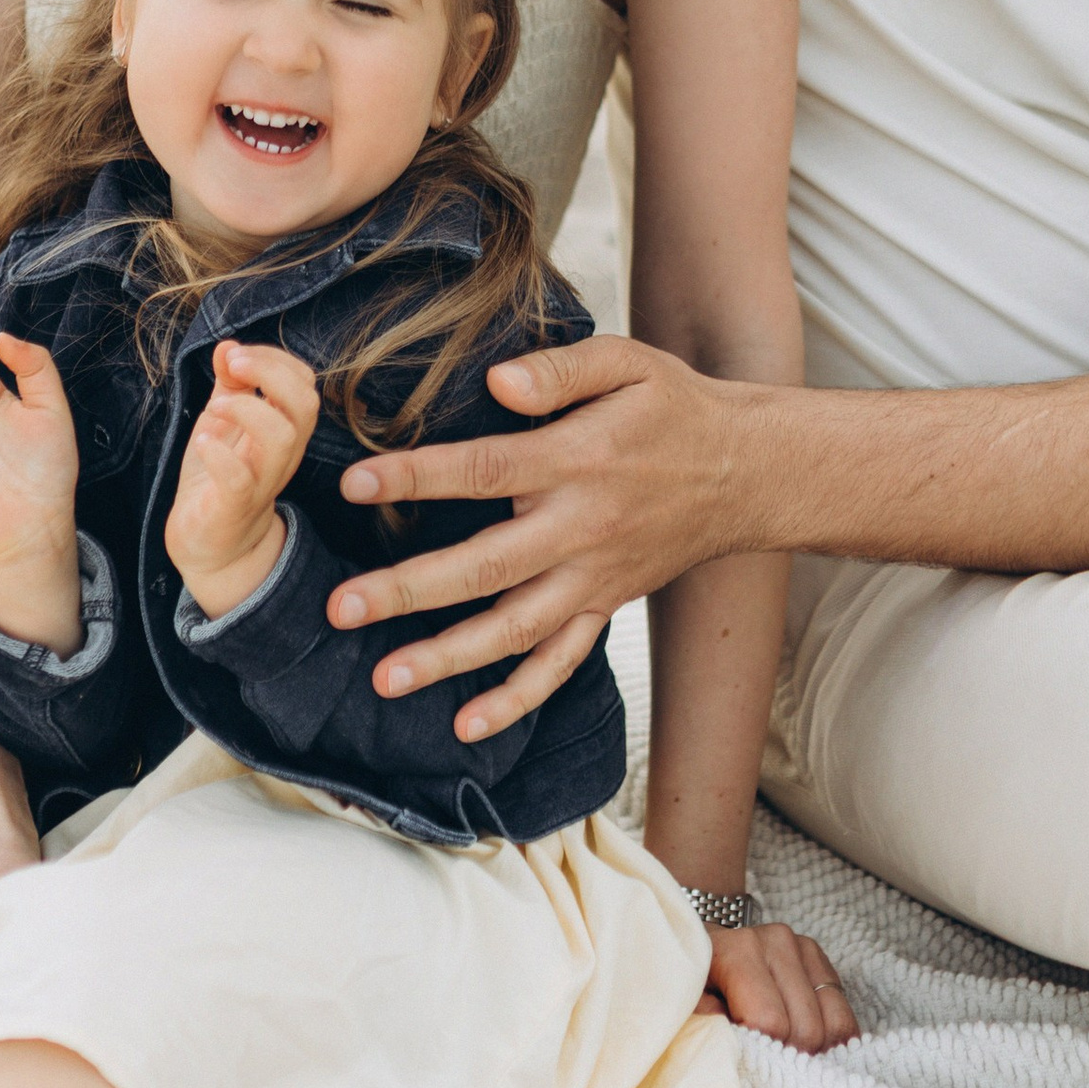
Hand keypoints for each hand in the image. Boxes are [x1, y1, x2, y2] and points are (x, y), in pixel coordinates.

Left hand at [168, 341, 318, 615]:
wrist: (211, 548)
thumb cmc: (220, 480)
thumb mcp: (222, 422)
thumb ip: (229, 384)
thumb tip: (228, 345)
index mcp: (283, 428)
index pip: (303, 382)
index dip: (275, 358)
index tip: (235, 354)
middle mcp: (282, 454)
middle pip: (304, 404)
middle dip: (271, 372)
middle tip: (234, 364)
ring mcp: (261, 481)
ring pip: (281, 437)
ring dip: (248, 408)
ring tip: (217, 407)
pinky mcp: (234, 507)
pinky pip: (240, 480)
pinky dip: (220, 454)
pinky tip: (203, 442)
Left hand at [332, 334, 762, 738]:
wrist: (746, 472)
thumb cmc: (674, 409)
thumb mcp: (628, 364)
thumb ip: (561, 370)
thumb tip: (498, 381)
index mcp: (576, 462)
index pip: (483, 469)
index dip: (417, 477)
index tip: (354, 483)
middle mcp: (580, 529)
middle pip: (484, 566)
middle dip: (408, 590)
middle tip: (342, 607)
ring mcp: (593, 578)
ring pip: (514, 629)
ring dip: (448, 658)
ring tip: (386, 678)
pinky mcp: (604, 605)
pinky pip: (560, 662)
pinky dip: (517, 698)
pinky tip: (467, 723)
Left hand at [699, 921, 856, 1055]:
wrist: (704, 945)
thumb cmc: (692, 982)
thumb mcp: (683, 1001)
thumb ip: (702, 1022)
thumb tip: (735, 1044)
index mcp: (738, 951)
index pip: (770, 1021)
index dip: (761, 1052)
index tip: (745, 1060)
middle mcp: (776, 942)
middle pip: (806, 1028)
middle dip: (789, 1057)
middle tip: (767, 1064)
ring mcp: (802, 947)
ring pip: (833, 1024)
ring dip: (814, 1052)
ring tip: (786, 1056)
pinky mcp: (820, 957)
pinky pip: (844, 1013)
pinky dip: (831, 1039)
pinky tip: (808, 1047)